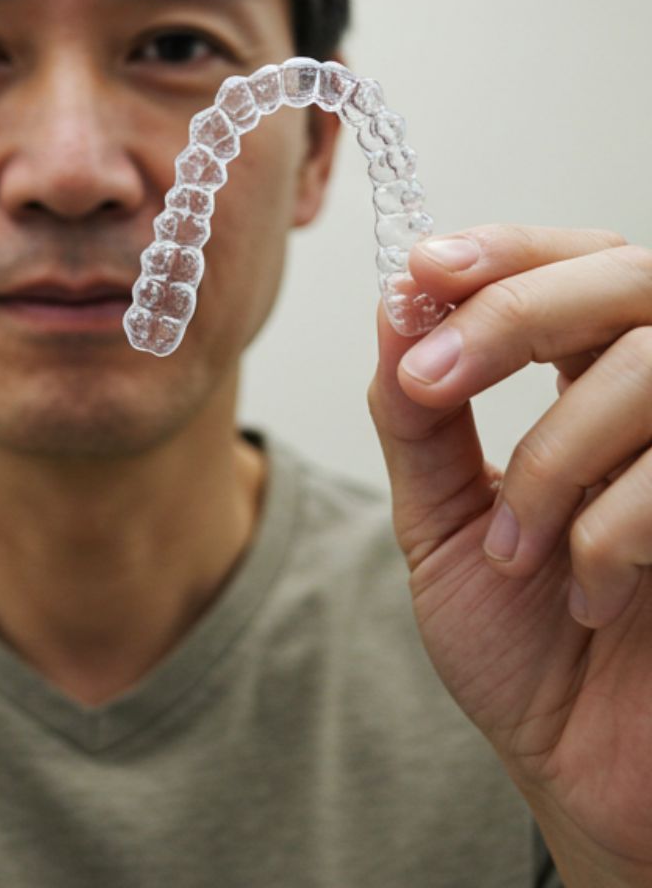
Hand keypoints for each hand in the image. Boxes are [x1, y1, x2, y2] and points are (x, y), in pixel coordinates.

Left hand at [370, 225, 651, 885]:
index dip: (507, 249)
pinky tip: (585, 595)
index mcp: (598, 385)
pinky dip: (612, 531)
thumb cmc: (524, 649)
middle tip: (428, 382)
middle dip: (511, 316)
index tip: (423, 270)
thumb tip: (394, 303)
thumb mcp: (442, 520)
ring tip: (513, 548)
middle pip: (628, 278)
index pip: (575, 264)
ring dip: (555, 455)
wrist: (587, 774)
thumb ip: (418, 415)